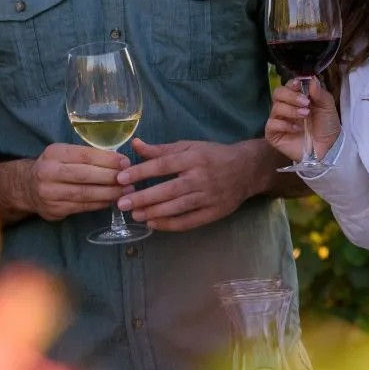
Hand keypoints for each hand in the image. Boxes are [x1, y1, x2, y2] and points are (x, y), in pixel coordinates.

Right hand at [25, 143, 130, 221]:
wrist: (26, 187)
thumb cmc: (54, 166)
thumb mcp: (64, 154)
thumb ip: (87, 156)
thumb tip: (120, 162)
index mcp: (54, 153)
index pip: (85, 155)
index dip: (108, 159)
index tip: (125, 162)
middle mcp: (48, 172)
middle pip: (85, 175)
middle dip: (111, 177)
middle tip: (130, 179)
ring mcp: (49, 193)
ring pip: (85, 193)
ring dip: (109, 193)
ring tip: (126, 192)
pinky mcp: (53, 210)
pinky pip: (82, 206)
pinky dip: (99, 204)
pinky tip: (111, 201)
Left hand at [115, 137, 261, 231]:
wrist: (247, 169)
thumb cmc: (213, 155)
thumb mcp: (189, 147)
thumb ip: (161, 149)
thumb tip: (135, 145)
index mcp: (193, 158)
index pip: (163, 165)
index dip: (141, 172)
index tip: (121, 179)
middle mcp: (201, 177)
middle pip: (169, 189)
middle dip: (144, 197)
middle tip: (122, 203)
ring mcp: (209, 196)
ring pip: (178, 207)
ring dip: (154, 212)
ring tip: (135, 215)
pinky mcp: (215, 212)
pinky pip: (190, 221)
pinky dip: (171, 224)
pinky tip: (154, 224)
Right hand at [264, 77, 340, 160]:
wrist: (328, 148)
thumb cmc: (327, 126)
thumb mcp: (327, 107)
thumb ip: (319, 92)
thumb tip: (311, 78)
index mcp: (297, 98)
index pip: (288, 85)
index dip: (291, 84)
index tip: (298, 85)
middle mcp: (286, 107)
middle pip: (277, 93)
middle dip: (291, 96)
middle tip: (306, 103)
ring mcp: (279, 120)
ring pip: (275, 108)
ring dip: (291, 110)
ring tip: (305, 115)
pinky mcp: (274, 134)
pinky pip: (271, 124)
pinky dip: (284, 125)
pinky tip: (296, 129)